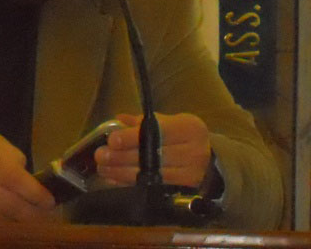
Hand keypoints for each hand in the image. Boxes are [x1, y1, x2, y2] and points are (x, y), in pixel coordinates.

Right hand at [0, 127, 55, 219]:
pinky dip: (3, 227)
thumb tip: (30, 180)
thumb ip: (12, 158)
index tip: (50, 200)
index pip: (14, 179)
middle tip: (48, 216)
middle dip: (33, 214)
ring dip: (21, 224)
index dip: (35, 194)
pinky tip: (14, 225)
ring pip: (0, 221)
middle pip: (10, 206)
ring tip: (37, 222)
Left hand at [94, 113, 211, 187]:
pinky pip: (151, 186)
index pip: (158, 132)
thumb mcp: (169, 122)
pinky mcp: (184, 190)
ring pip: (150, 174)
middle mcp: (194, 151)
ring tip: (103, 167)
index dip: (133, 137)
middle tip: (100, 155)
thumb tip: (117, 120)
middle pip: (152, 155)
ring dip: (122, 171)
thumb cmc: (183, 137)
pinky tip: (113, 178)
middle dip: (122, 156)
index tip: (112, 140)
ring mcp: (190, 173)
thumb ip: (143, 122)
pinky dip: (129, 182)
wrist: (209, 161)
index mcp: (190, 128)